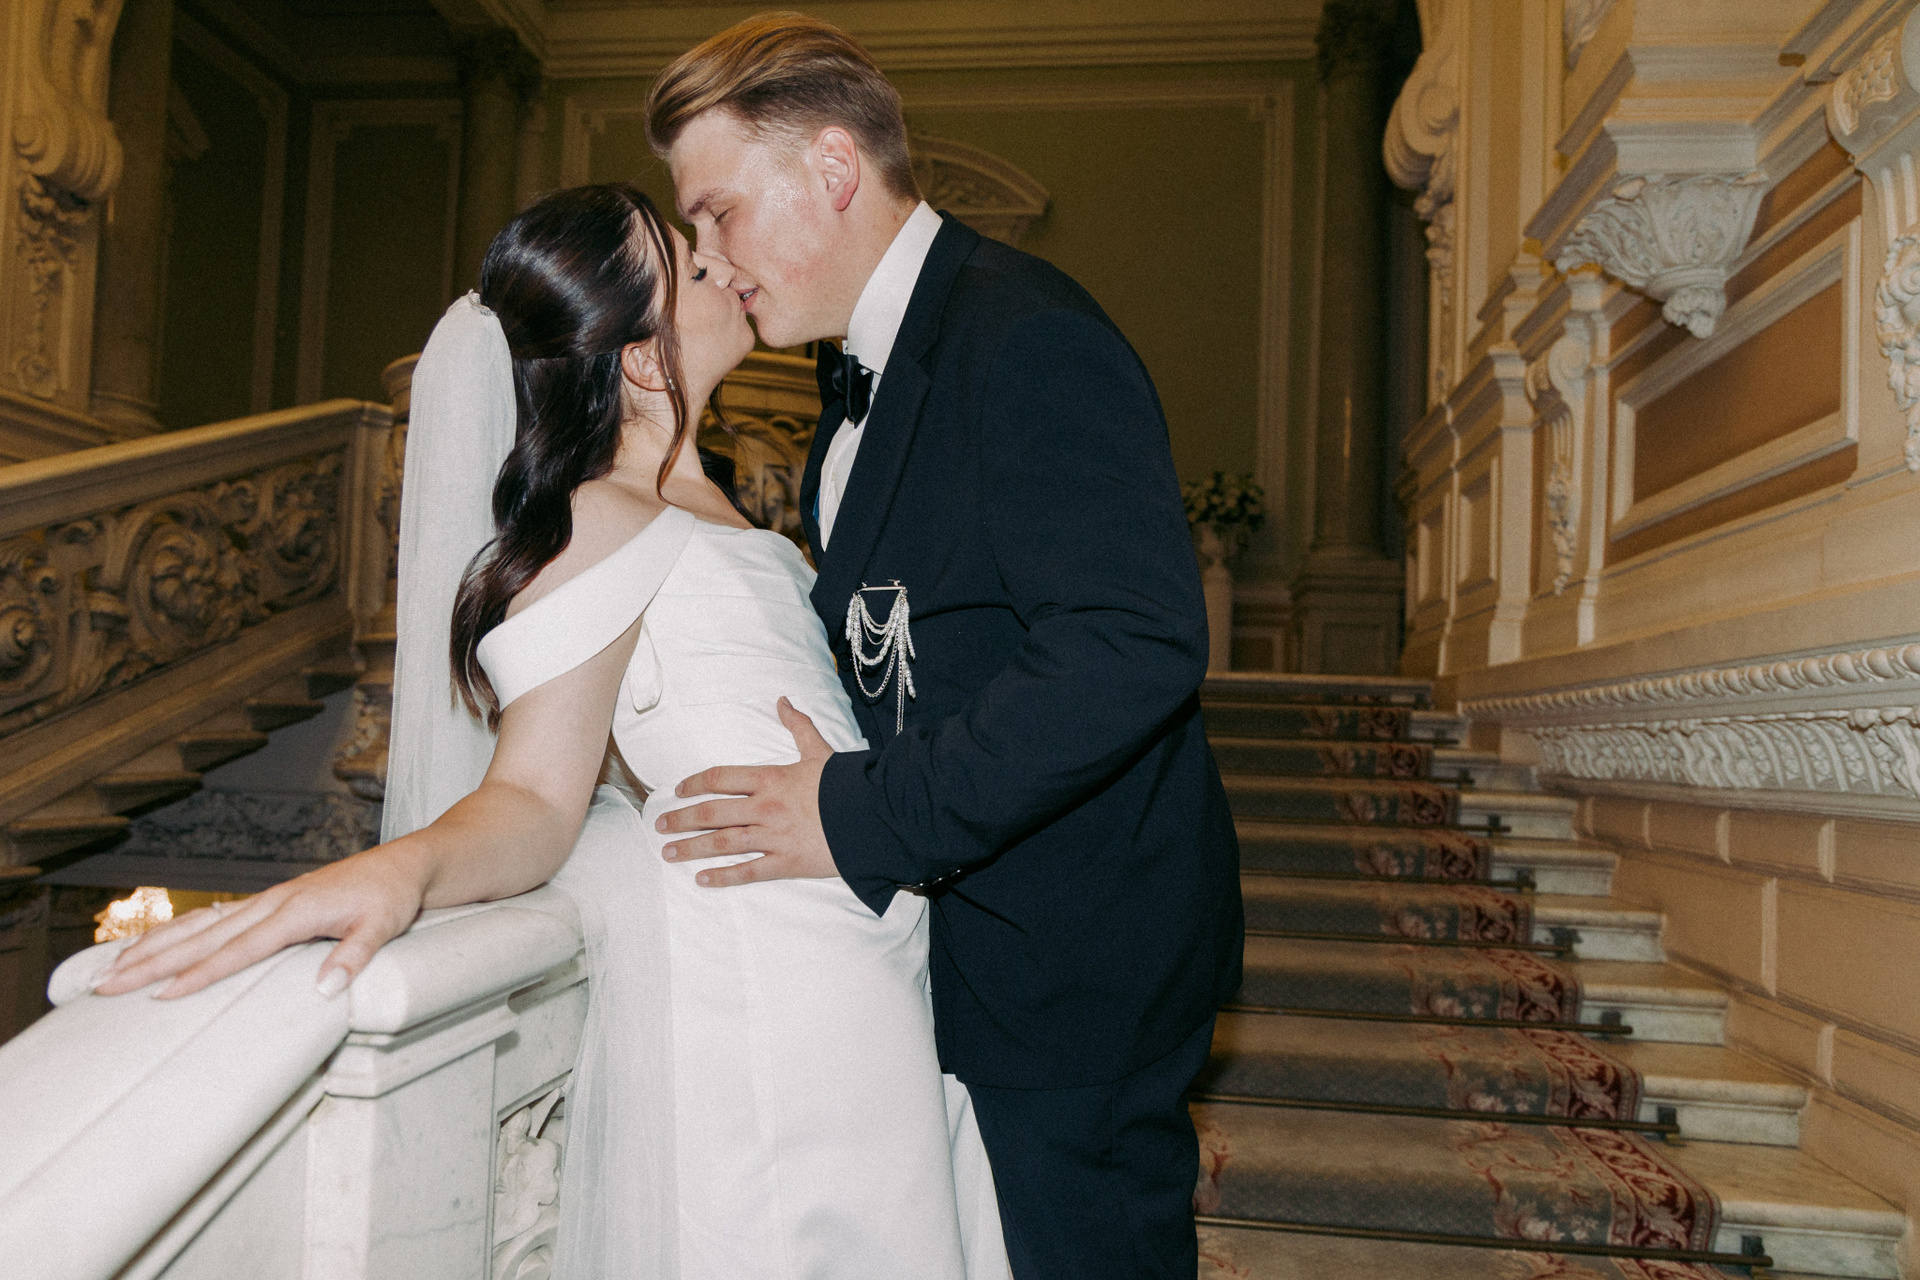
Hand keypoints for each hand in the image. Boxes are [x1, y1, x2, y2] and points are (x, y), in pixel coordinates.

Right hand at [91, 841, 430, 1000]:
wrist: (402, 866)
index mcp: (296, 911)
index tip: (163, 995)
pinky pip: (213, 920)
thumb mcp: (384, 926)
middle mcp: (272, 903)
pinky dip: (179, 932)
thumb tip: (324, 989)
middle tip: (108, 987)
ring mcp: (267, 902)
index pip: (240, 949)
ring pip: (199, 926)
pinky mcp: (268, 904)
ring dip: (155, 947)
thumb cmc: (392, 897)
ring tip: (112, 969)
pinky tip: (154, 945)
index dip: (202, 973)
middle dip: (154, 962)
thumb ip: (355, 956)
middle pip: (204, 937)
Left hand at [657, 697, 836, 886]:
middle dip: (682, 818)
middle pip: (712, 812)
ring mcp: (773, 837)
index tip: (678, 790)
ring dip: (691, 848)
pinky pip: (748, 872)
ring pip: (722, 842)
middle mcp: (765, 807)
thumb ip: (798, 726)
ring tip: (668, 852)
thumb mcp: (821, 750)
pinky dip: (723, 877)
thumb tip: (783, 701)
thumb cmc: (848, 783)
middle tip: (659, 825)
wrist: (875, 815)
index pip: (720, 778)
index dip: (694, 783)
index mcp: (771, 778)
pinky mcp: (787, 863)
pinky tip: (702, 879)